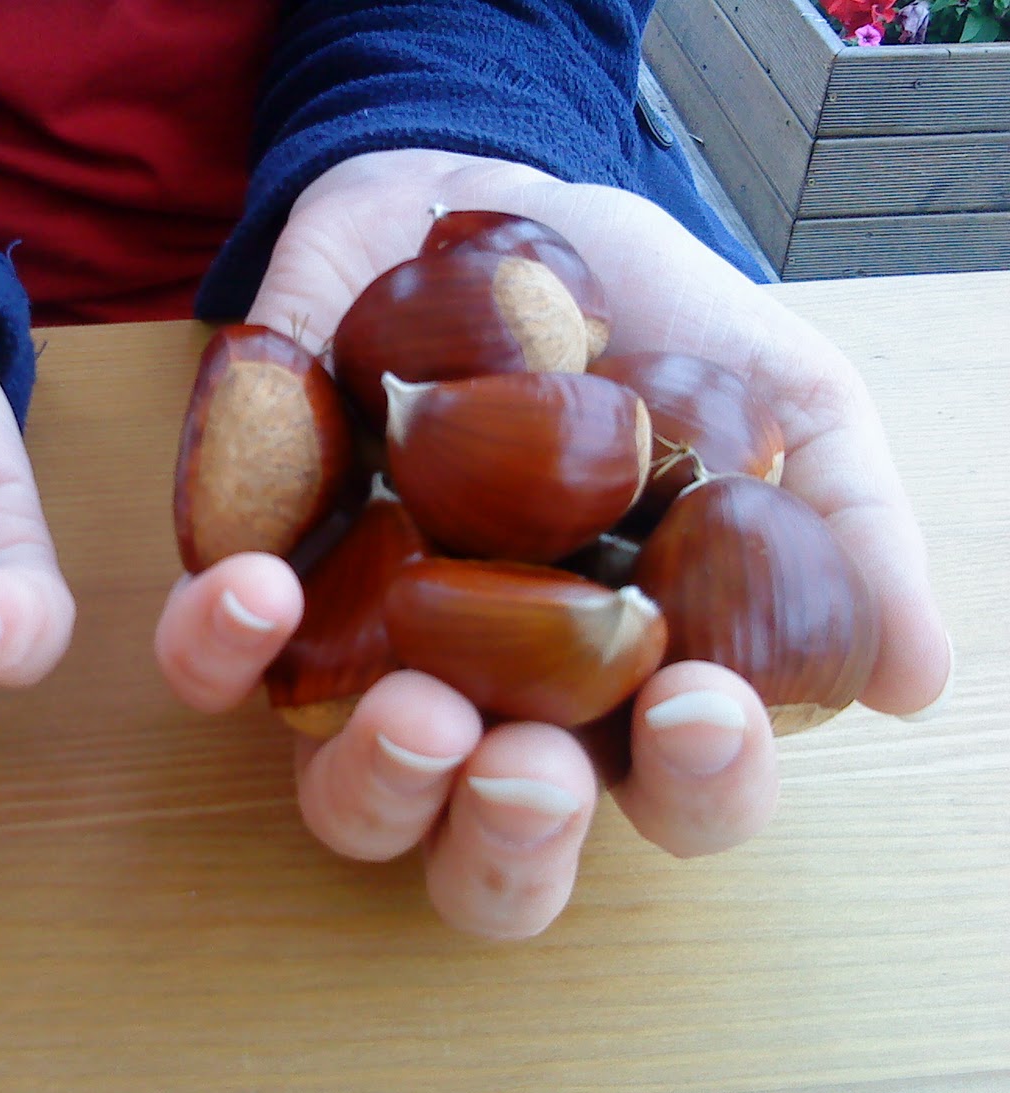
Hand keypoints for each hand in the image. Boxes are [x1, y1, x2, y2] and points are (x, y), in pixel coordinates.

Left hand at [155, 150, 950, 938]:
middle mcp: (497, 701)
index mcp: (627, 680)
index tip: (694, 705)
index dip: (696, 785)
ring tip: (414, 707)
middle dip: (514, 843)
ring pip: (352, 805)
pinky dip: (223, 653)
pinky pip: (214, 673)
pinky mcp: (258, 588)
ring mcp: (367, 657)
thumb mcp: (776, 392)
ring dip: (379, 784)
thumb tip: (916, 679)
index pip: (675, 793)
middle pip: (496, 860)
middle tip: (522, 764)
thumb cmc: (634, 316)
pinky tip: (261, 590)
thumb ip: (845, 522)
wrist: (478, 193)